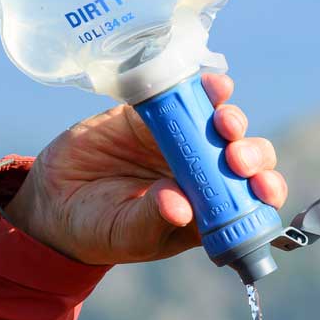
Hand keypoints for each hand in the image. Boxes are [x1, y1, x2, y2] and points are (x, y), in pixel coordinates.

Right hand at [2, 72, 287, 265]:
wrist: (53, 200)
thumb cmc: (97, 229)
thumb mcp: (125, 234)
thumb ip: (153, 220)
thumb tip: (179, 205)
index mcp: (206, 210)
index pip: (250, 199)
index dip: (266, 190)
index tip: (263, 188)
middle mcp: (201, 173)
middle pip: (245, 158)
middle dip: (252, 154)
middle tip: (236, 157)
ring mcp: (180, 141)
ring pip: (221, 124)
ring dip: (232, 120)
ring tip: (224, 123)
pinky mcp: (153, 114)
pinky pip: (183, 96)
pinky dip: (203, 89)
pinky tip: (213, 85)